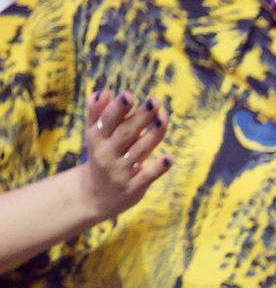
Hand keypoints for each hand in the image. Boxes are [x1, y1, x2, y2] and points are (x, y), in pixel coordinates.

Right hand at [79, 89, 170, 224]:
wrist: (95, 196)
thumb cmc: (100, 155)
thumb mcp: (94, 134)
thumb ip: (96, 111)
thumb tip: (106, 91)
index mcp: (97, 138)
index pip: (108, 121)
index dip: (118, 109)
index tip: (129, 95)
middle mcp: (107, 155)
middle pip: (126, 133)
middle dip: (141, 117)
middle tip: (155, 101)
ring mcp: (120, 172)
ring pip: (140, 151)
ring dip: (153, 135)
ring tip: (165, 118)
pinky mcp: (133, 187)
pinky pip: (147, 176)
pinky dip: (158, 168)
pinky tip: (169, 157)